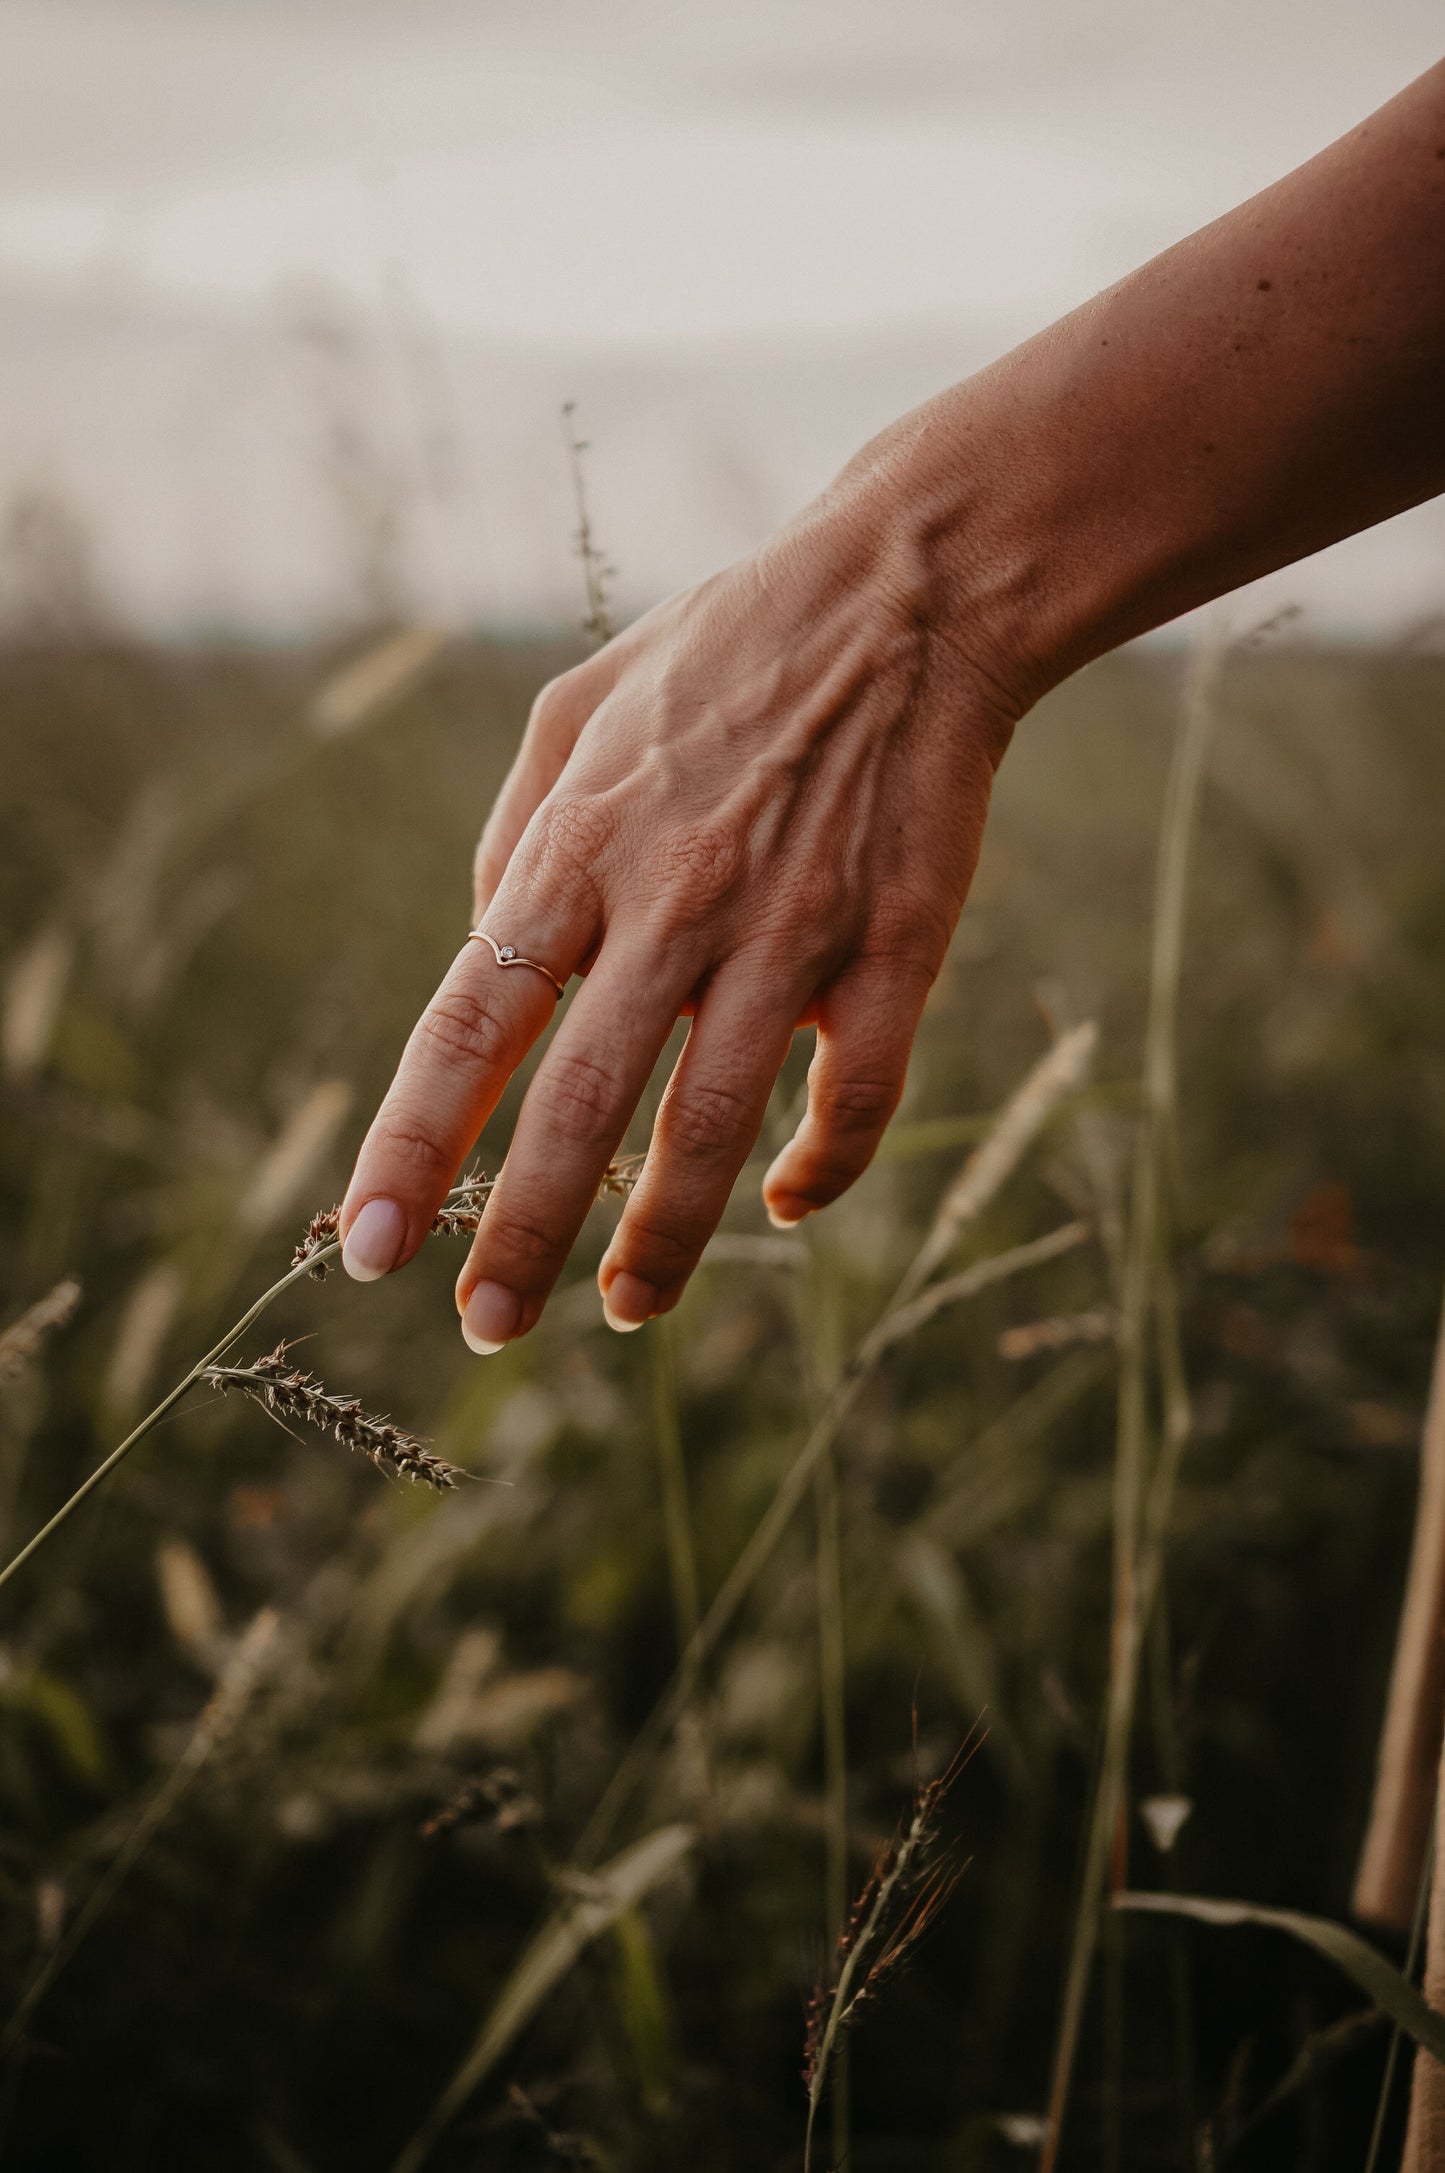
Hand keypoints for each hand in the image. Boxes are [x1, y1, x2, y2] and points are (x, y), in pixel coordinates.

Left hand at [337, 457, 1024, 1348]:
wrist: (904, 598)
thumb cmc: (725, 651)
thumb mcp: (573, 707)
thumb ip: (514, 835)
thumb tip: (482, 945)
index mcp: (578, 848)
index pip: (470, 1022)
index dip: (414, 1142)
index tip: (372, 1241)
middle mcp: (669, 903)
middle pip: (576, 1104)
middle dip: (518, 1232)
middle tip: (485, 1327)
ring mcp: (785, 934)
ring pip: (710, 1124)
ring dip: (664, 1237)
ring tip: (626, 1311)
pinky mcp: (890, 951)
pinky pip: (853, 1095)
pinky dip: (820, 1166)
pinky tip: (788, 1201)